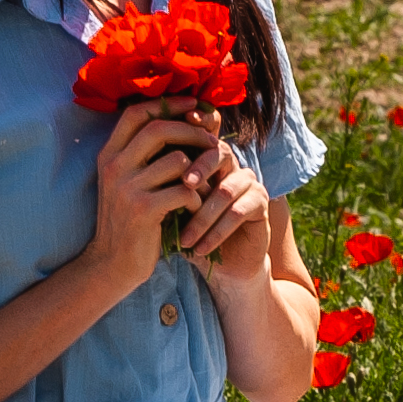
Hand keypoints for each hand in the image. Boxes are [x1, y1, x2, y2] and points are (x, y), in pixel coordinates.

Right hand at [86, 100, 213, 295]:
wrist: (112, 264)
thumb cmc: (129, 220)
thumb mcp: (128, 182)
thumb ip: (147, 155)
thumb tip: (185, 121)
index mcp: (108, 155)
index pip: (136, 113)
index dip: (166, 104)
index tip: (192, 104)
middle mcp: (113, 166)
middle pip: (159, 129)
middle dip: (191, 132)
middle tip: (212, 143)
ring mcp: (126, 188)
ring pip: (178, 161)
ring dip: (198, 173)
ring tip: (202, 188)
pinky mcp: (143, 210)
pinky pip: (184, 190)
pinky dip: (196, 199)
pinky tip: (193, 210)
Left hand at [172, 129, 271, 280]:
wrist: (223, 265)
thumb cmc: (193, 234)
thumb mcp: (174, 212)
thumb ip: (163, 190)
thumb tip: (141, 172)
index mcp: (208, 160)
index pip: (199, 139)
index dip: (189, 136)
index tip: (167, 143)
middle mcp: (231, 166)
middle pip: (218, 154)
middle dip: (199, 169)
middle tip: (183, 185)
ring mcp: (249, 182)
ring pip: (225, 191)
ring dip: (202, 217)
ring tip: (184, 239)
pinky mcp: (261, 202)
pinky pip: (238, 212)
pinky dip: (217, 232)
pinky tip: (201, 248)